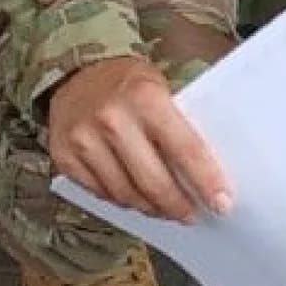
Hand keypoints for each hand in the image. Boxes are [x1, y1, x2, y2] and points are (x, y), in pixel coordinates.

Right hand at [44, 55, 231, 221]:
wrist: (78, 71)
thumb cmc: (130, 83)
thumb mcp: (162, 88)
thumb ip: (179, 126)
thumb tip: (206, 173)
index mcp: (146, 97)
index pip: (184, 150)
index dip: (206, 181)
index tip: (221, 203)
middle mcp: (112, 119)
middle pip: (153, 181)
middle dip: (178, 205)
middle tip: (192, 214)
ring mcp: (83, 140)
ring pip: (125, 194)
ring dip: (151, 208)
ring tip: (167, 210)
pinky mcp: (63, 157)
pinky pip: (99, 194)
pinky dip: (122, 201)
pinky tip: (136, 198)